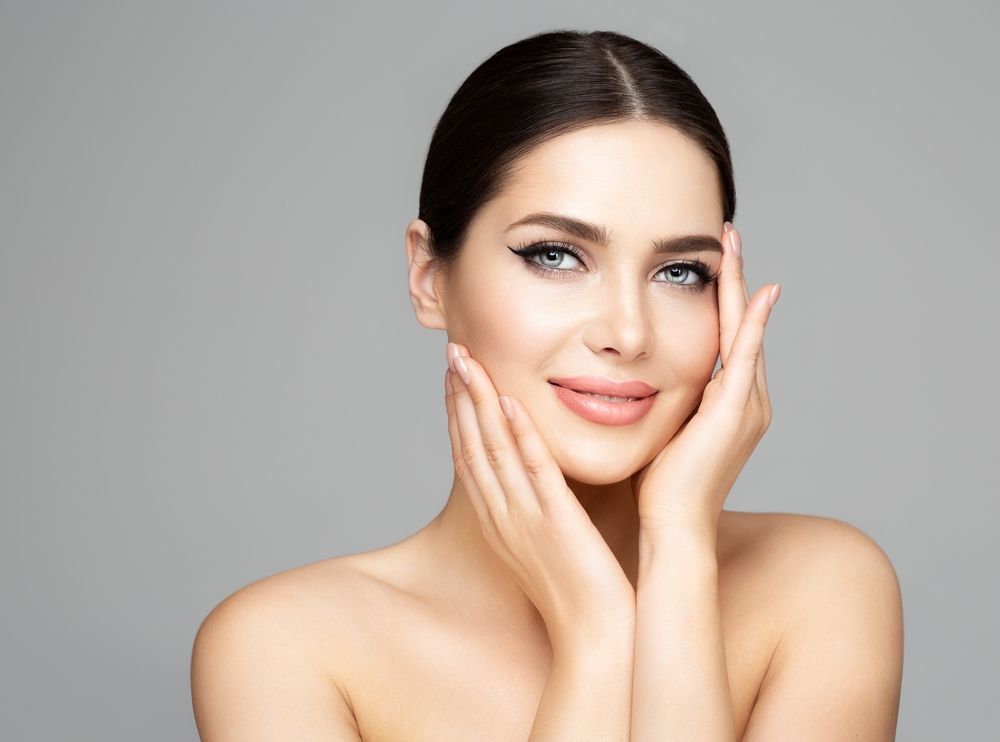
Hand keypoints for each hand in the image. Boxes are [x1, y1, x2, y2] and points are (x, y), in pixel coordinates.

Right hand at [444, 342, 635, 649]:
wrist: (595, 638)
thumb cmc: (578, 593)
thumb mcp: (545, 543)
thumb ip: (537, 506)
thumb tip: (540, 478)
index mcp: (498, 520)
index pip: (470, 456)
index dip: (460, 413)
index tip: (457, 376)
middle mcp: (501, 516)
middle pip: (470, 445)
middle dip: (459, 397)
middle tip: (453, 353)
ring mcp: (524, 518)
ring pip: (492, 449)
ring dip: (477, 403)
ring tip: (468, 361)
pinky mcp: (555, 523)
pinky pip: (533, 471)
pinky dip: (519, 434)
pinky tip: (510, 402)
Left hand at [630, 223, 778, 534]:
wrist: (673, 529)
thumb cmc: (659, 491)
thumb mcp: (661, 435)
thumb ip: (659, 406)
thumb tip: (630, 384)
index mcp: (726, 406)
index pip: (725, 340)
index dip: (722, 301)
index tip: (712, 265)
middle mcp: (746, 402)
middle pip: (741, 327)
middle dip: (736, 282)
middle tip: (729, 239)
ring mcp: (746, 406)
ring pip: (744, 331)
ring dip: (740, 287)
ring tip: (733, 246)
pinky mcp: (735, 412)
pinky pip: (745, 355)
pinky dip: (752, 322)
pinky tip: (757, 291)